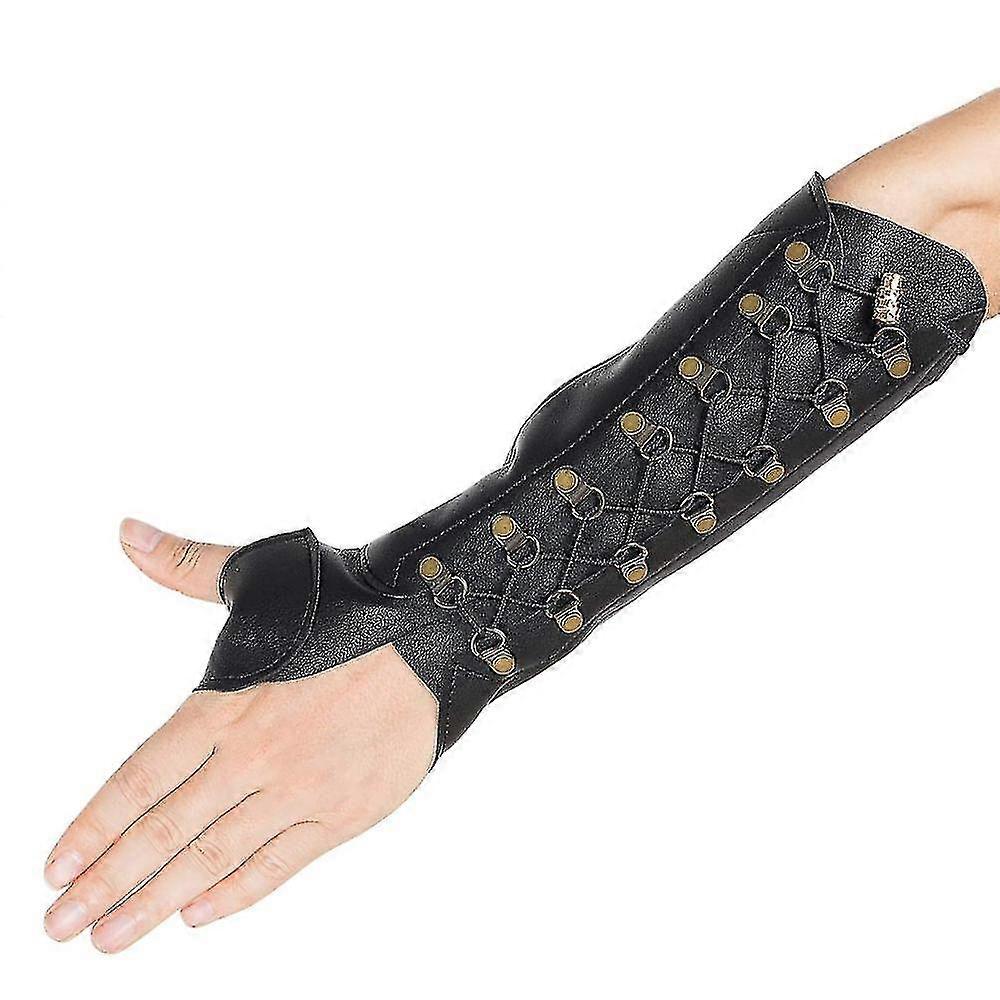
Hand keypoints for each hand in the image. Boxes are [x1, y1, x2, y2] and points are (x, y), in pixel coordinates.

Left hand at [43, 519, 436, 952]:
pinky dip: (236, 893)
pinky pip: (280, 865)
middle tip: (60, 927)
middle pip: (162, 832)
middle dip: (104, 885)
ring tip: (111, 939)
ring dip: (154, 904)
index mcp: (224, 702)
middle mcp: (253, 754)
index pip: (138, 780)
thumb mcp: (261, 574)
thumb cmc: (349, 602)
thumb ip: (186, 564)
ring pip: (212, 859)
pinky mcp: (344, 812)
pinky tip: (199, 915)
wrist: (436, 630)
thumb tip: (128, 533)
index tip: (54, 869)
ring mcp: (299, 788)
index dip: (90, 830)